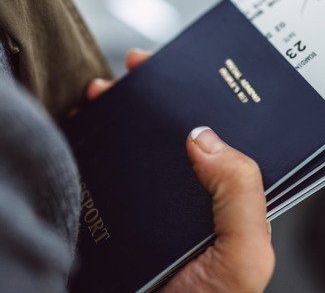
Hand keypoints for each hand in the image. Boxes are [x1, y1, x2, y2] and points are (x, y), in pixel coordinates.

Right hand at [85, 49, 274, 292]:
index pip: (226, 140)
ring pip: (136, 148)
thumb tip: (205, 136)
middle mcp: (189, 201)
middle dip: (158, 96)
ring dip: (120, 113)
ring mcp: (147, 208)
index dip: (211, 100)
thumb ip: (241, 195)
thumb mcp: (243, 257)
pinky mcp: (111, 218)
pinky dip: (87, 144)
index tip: (192, 69)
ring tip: (105, 91)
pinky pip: (100, 172)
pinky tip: (81, 125)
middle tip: (140, 67)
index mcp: (228, 204)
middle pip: (176, 135)